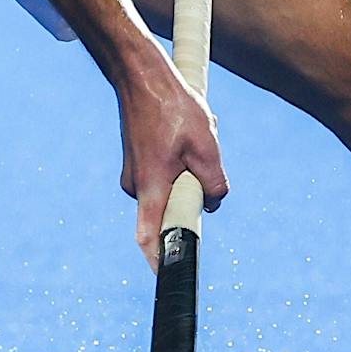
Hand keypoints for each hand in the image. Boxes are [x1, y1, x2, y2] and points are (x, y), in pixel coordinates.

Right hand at [117, 52, 227, 267]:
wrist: (140, 74)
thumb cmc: (172, 107)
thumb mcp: (207, 145)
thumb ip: (215, 182)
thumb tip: (213, 202)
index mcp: (151, 187)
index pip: (150, 238)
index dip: (159, 262)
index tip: (169, 278)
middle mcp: (137, 186)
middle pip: (172, 210)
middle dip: (194, 194)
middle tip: (201, 157)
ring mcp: (135, 174)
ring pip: (171, 189)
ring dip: (189, 172)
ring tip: (192, 136)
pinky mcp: (138, 163)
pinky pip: (164, 176)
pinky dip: (180, 162)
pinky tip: (184, 132)